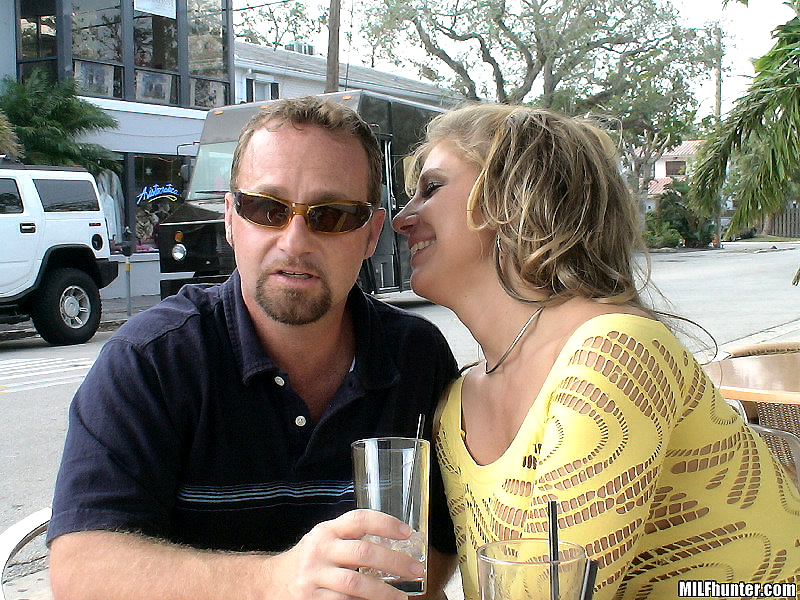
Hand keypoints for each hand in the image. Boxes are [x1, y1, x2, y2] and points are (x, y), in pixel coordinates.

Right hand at [265, 509, 424, 599]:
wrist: (269, 582)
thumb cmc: (308, 559)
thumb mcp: (324, 540)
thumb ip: (350, 537)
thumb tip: (395, 540)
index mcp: (327, 531)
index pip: (359, 519)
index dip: (385, 524)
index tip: (407, 533)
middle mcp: (319, 551)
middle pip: (363, 553)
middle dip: (394, 562)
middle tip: (415, 570)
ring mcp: (314, 577)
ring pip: (355, 584)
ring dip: (383, 593)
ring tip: (401, 598)